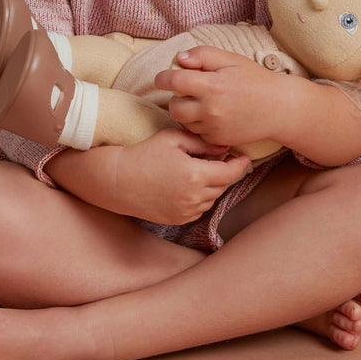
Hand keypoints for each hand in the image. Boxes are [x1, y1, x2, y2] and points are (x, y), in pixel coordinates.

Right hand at [113, 128, 251, 225]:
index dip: (240, 164)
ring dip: (212, 185)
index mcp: (195, 175)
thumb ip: (202, 143)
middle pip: (223, 185)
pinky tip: (188, 184)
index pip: (230, 173)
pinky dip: (200, 197)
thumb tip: (224, 149)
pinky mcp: (178, 220)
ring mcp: (186, 212)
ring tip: (200, 169)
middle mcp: (194, 198)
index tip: (243, 157)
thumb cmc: (144, 154)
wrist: (117, 180)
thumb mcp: (173, 139)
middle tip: (219, 158)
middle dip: (224, 172)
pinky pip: (199, 208)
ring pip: (212, 198)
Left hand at [154, 46, 290, 146]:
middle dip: (174, 98)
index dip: (162, 78)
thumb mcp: (231, 59)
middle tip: (185, 92)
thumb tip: (179, 59)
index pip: (174, 81)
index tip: (162, 78)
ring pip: (184, 122)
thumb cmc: (255, 79)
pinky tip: (212, 115)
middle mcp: (210, 109)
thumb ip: (203, 55)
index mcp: (211, 85)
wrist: (279, 108)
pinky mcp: (219, 140)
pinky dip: (200, 124)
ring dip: (186, 112)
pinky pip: (198, 133)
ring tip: (201, 103)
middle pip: (174, 107)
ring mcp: (214, 127)